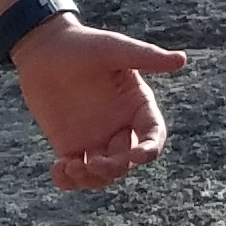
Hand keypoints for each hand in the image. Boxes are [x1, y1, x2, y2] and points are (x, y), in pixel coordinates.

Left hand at [12, 18, 185, 191]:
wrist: (44, 48)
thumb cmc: (83, 44)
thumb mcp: (115, 49)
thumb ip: (146, 57)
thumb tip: (181, 60)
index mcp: (137, 106)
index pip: (152, 135)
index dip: (149, 150)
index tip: (137, 156)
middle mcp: (120, 127)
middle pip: (127, 161)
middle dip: (115, 167)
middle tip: (92, 163)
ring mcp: (96, 140)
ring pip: (104, 174)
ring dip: (92, 178)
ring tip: (71, 166)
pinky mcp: (70, 146)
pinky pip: (75, 174)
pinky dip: (68, 181)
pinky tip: (58, 169)